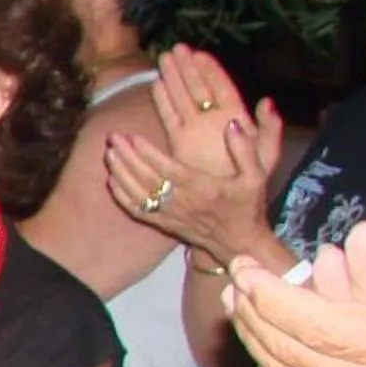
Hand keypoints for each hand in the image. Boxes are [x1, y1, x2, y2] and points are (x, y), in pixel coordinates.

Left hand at [102, 46, 281, 256]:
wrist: (238, 242)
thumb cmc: (247, 206)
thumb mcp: (256, 176)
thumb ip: (245, 150)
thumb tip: (232, 124)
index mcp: (201, 187)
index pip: (167, 168)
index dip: (147, 153)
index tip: (131, 136)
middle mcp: (180, 201)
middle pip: (145, 178)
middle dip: (126, 157)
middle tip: (112, 137)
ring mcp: (169, 214)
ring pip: (136, 193)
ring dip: (119, 173)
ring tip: (109, 152)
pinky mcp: (162, 223)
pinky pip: (136, 210)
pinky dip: (120, 195)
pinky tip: (111, 180)